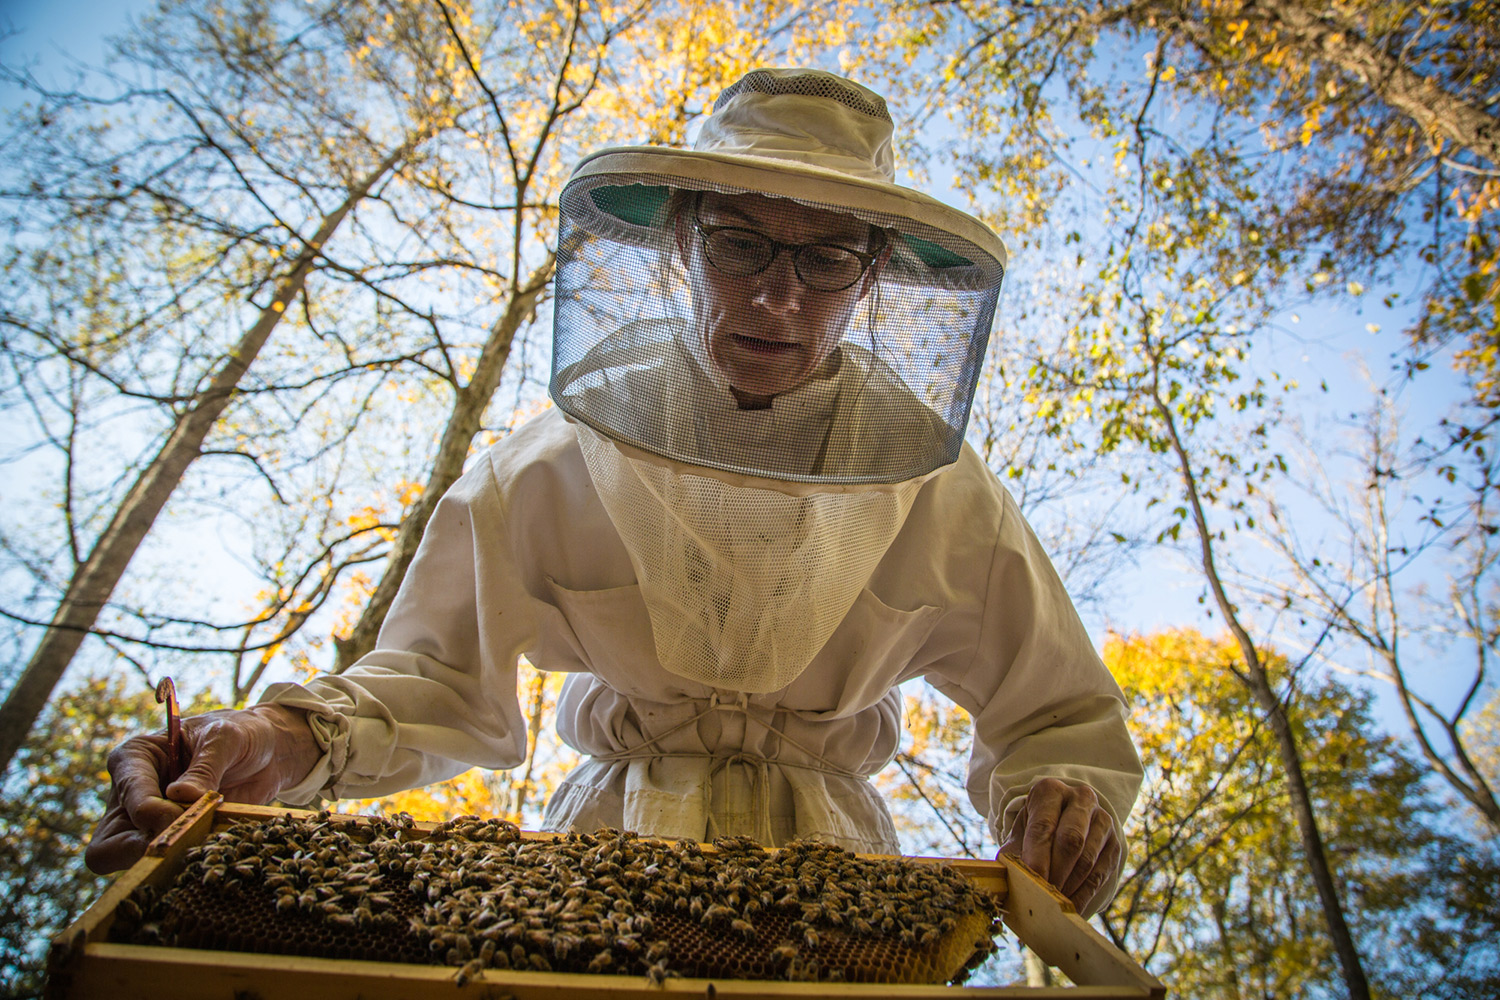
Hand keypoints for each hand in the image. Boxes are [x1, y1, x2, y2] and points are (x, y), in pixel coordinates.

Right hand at [85, 704, 318, 873]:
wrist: (267, 753)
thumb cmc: (238, 734)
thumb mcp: (225, 739)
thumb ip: (204, 766)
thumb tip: (180, 796)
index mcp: (134, 759)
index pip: (127, 792)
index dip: (147, 810)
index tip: (176, 815)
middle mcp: (132, 797)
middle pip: (108, 843)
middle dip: (135, 851)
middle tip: (174, 846)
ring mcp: (149, 825)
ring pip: (132, 861)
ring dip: (165, 858)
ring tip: (200, 847)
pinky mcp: (173, 841)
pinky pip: (169, 863)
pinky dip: (189, 862)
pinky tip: (214, 852)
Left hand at [998, 777, 1120, 913]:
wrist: (1065, 819)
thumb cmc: (1037, 829)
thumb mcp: (1021, 833)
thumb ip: (1013, 854)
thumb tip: (1007, 878)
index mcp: (1050, 791)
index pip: (1044, 825)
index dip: (1037, 856)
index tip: (1032, 880)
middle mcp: (1081, 799)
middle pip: (1071, 840)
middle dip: (1056, 872)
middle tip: (1043, 895)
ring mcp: (1102, 820)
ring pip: (1087, 858)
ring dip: (1069, 885)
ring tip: (1053, 902)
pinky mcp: (1115, 842)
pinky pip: (1100, 873)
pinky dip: (1084, 893)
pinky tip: (1070, 904)